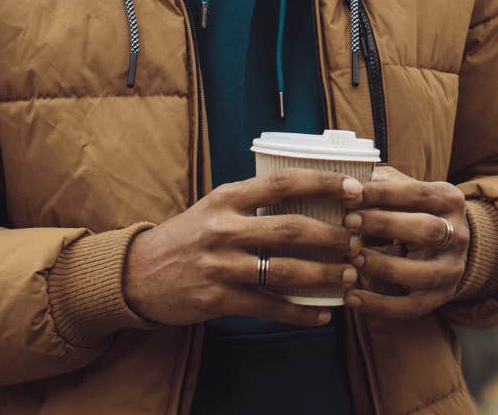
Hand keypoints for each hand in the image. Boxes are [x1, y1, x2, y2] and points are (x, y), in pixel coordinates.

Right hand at [123, 169, 361, 327]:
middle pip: (289, 229)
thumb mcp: (215, 206)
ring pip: (283, 270)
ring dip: (323, 274)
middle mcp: (223, 229)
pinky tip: (323, 314)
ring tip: (350, 275)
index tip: (354, 188)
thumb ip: (254, 201)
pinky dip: (299, 312)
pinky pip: (267, 307)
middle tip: (359, 239)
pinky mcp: (216, 299)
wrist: (138, 274)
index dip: (322, 184)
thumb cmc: (189, 236)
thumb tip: (312, 192)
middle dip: (331, 235)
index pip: (282, 183)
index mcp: (226, 198)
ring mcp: (219, 265)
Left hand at [344, 164, 470, 317]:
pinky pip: (412, 307)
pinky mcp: (441, 297)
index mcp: (450, 200)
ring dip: (384, 266)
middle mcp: (458, 234)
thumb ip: (383, 184)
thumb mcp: (406, 193)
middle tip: (348, 223)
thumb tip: (347, 180)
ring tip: (352, 259)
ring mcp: (453, 268)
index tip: (349, 196)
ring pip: (423, 273)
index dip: (382, 194)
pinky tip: (351, 297)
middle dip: (386, 225)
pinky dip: (380, 305)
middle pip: (428, 229)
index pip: (417, 193)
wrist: (448, 246)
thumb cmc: (413, 212)